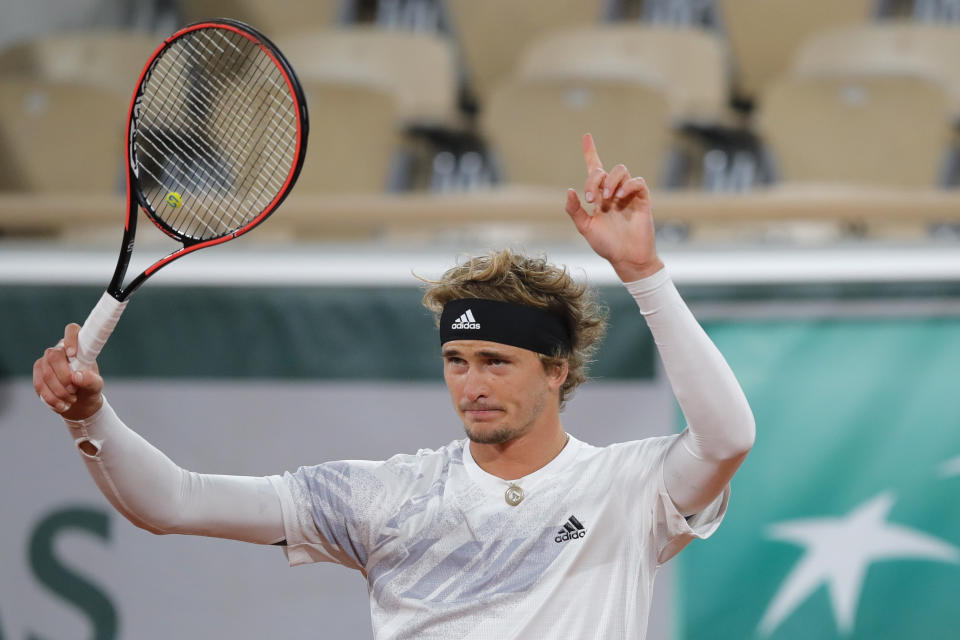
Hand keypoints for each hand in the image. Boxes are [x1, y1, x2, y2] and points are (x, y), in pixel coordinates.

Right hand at [33, 323, 103, 420]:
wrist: (78, 403)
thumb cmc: (89, 388)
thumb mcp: (96, 386)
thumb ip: (91, 380)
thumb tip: (77, 376)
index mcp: (78, 346)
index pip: (72, 330)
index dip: (71, 339)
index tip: (73, 355)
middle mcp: (60, 350)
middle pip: (54, 356)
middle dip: (63, 377)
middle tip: (74, 390)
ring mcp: (46, 361)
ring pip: (46, 373)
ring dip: (59, 391)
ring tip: (71, 400)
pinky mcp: (38, 373)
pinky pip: (39, 384)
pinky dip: (51, 398)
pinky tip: (61, 405)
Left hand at [564, 133, 663, 281]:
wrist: (626, 257)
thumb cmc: (606, 244)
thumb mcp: (585, 228)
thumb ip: (575, 210)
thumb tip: (570, 190)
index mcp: (598, 197)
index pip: (594, 169)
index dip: (590, 152)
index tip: (586, 136)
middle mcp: (613, 192)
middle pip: (603, 170)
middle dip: (594, 180)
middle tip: (592, 199)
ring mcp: (628, 195)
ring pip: (621, 171)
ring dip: (611, 181)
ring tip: (608, 199)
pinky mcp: (642, 200)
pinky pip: (637, 182)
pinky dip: (628, 185)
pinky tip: (620, 197)